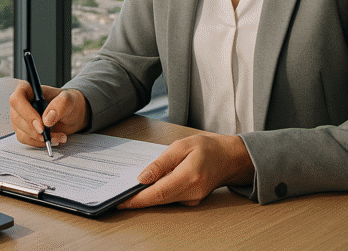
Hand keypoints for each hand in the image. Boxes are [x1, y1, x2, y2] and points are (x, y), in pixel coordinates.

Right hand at [9, 82, 88, 148]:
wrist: (71, 115)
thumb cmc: (68, 103)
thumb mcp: (69, 100)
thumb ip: (60, 105)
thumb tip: (47, 118)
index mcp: (29, 90)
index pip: (17, 99)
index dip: (26, 113)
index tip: (41, 125)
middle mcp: (21, 103)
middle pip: (17, 118)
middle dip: (35, 130)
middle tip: (51, 134)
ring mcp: (21, 117)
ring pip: (21, 132)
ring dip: (39, 138)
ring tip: (58, 136)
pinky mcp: (24, 130)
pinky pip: (26, 140)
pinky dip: (40, 142)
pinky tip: (53, 139)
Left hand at [117, 134, 254, 207]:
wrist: (229, 158)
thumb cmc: (207, 148)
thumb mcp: (181, 146)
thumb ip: (161, 162)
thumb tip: (143, 177)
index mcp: (188, 177)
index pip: (157, 193)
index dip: (138, 199)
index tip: (121, 201)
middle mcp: (191, 193)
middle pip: (158, 201)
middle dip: (137, 200)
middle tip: (118, 196)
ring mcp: (192, 200)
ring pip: (163, 201)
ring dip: (146, 197)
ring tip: (129, 190)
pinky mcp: (191, 201)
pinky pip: (170, 199)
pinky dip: (157, 195)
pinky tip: (148, 187)